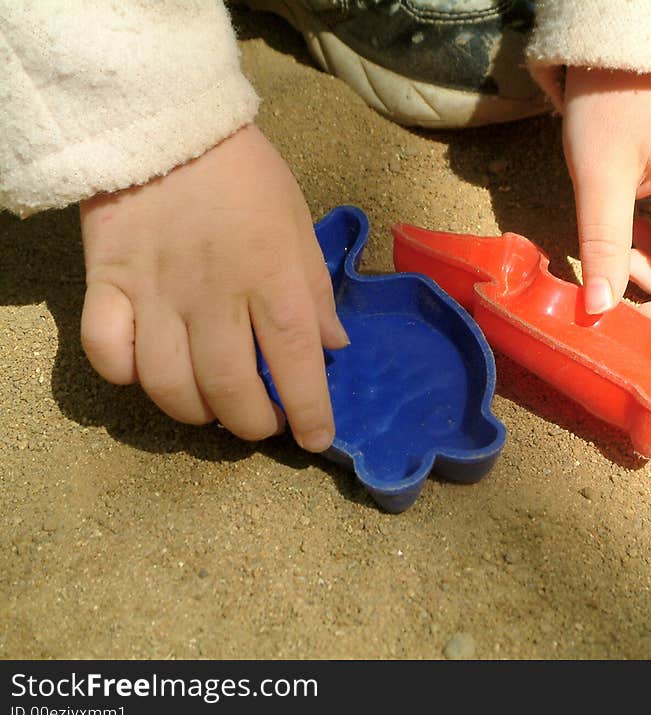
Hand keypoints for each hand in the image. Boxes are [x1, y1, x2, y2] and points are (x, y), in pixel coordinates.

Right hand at [79, 124, 347, 450]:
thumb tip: (333, 349)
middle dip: (251, 424)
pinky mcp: (106, 283)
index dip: (308, 411)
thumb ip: (315, 292)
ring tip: (211, 408)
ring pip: (168, 384)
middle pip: (229, 388)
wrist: (169, 125)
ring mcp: (155, 293)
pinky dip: (126, 377)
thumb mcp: (299, 227)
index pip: (295, 362)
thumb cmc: (247, 178)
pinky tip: (147, 374)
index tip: (316, 440)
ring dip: (194, 412)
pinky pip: (106, 351)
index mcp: (271, 279)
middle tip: (261, 423)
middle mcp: (214, 296)